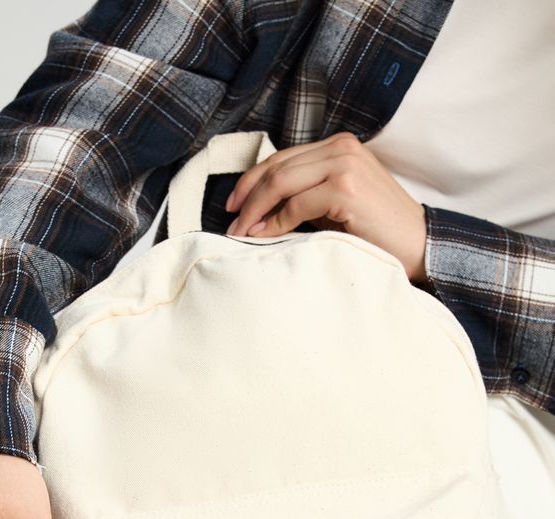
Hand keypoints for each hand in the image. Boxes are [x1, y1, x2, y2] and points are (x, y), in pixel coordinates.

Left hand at [225, 132, 428, 283]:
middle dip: (247, 196)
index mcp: (338, 145)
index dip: (252, 180)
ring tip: (240, 233)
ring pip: (281, 182)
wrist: (418, 244)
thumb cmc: (376, 229)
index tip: (232, 204)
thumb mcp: (335, 205)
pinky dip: (276, 222)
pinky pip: (297, 205)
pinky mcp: (346, 188)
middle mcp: (341, 148)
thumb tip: (259, 212)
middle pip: (277, 167)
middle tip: (230, 221)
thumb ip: (304, 196)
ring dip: (255, 210)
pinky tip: (264, 236)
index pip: (282, 158)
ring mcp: (344, 165)